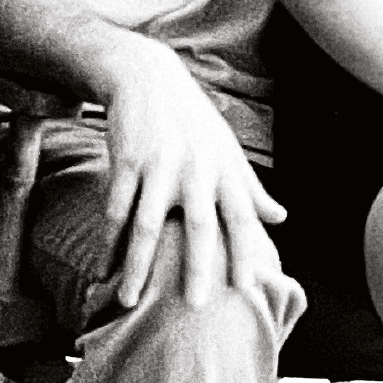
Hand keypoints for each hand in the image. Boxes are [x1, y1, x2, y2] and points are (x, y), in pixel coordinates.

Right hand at [97, 36, 288, 311]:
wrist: (147, 76)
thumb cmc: (193, 120)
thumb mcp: (227, 149)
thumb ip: (252, 187)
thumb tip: (281, 218)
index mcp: (224, 169)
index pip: (242, 217)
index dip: (247, 251)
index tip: (249, 289)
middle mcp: (196, 168)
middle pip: (199, 224)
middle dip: (198, 265)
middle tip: (195, 306)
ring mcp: (159, 164)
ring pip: (145, 224)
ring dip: (135, 266)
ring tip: (126, 300)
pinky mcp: (126, 161)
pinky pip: (115, 209)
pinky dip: (107, 242)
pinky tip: (101, 268)